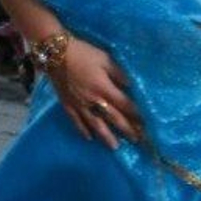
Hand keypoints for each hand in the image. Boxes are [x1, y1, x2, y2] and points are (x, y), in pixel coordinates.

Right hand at [49, 35, 141, 149]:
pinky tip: (89, 138)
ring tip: (115, 147)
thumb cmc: (83, 53)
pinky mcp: (67, 104)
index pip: (124, 105)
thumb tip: (130, 85)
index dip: (136, 115)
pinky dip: (82, 130)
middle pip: (113, 118)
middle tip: (136, 140)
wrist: (55, 53)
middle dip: (126, 129)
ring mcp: (79, 104)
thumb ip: (118, 73)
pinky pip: (76, 121)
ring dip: (106, 136)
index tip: (146, 124)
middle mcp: (93, 100)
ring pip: (95, 124)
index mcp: (104, 88)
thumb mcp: (105, 58)